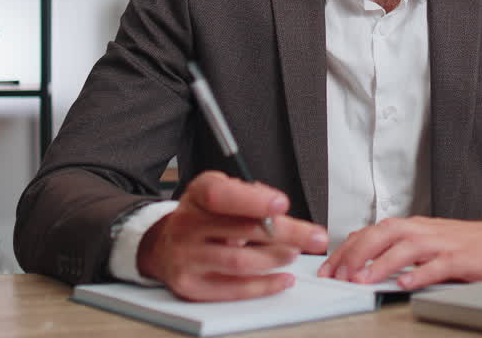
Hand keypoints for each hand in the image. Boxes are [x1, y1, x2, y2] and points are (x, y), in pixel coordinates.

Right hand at [137, 170, 328, 300]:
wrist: (166, 244)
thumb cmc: (204, 216)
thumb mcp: (222, 192)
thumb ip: (249, 196)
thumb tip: (278, 211)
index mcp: (197, 194)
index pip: (221, 195)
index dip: (253, 200)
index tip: (282, 205)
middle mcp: (187, 224)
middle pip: (242, 230)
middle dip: (286, 233)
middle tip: (315, 237)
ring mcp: (186, 257)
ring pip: (240, 262)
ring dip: (275, 259)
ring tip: (294, 253)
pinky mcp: (191, 285)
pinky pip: (233, 289)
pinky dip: (264, 285)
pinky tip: (282, 279)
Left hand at [318, 215, 481, 289]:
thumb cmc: (469, 245)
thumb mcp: (429, 241)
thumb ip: (400, 247)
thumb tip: (364, 257)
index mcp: (415, 227)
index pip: (373, 232)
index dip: (348, 249)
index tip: (329, 267)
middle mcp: (426, 231)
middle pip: (384, 234)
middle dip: (356, 253)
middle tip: (337, 275)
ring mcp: (444, 244)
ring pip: (407, 247)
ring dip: (381, 264)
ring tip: (363, 280)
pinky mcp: (463, 259)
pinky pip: (439, 265)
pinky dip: (420, 273)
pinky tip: (406, 284)